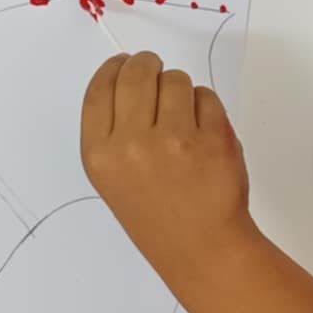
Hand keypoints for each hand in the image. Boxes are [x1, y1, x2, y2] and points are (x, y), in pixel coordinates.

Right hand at [79, 52, 257, 289]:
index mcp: (100, 154)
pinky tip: (204, 135)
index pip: (100, 89)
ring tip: (183, 121)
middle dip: (148, 64)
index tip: (124, 63)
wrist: (202, 248)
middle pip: (137, 73)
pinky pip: (206, 96)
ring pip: (176, 80)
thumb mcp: (113, 176)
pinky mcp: (212, 138)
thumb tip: (128, 73)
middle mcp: (132, 144)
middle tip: (157, 72)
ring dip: (181, 90)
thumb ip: (114, 129)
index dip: (114, 68)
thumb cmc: (157, 214)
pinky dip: (207, 107)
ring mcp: (174, 140)